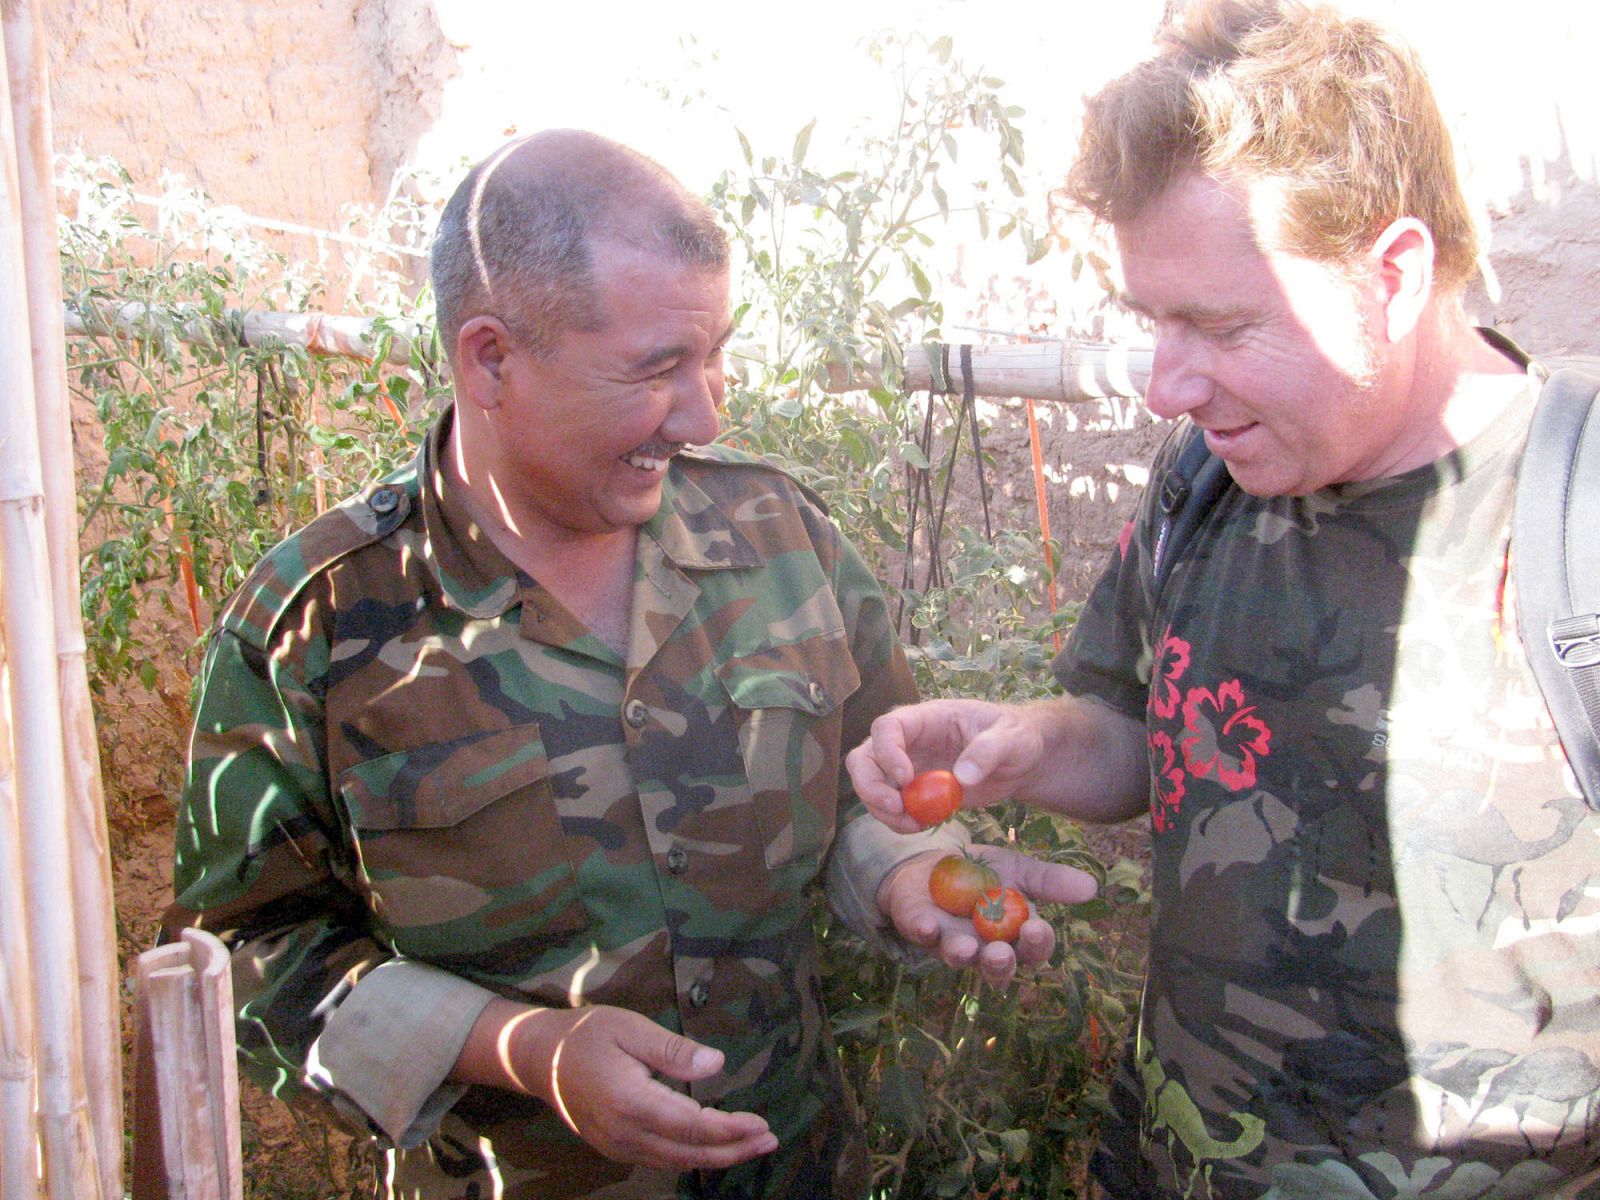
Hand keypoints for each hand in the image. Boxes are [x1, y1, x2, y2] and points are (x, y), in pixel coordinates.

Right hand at [461, 1000, 777, 1169]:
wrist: (539, 1059)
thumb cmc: (587, 1035)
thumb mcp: (631, 1028)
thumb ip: (674, 1050)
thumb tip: (718, 1065)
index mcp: (630, 1101)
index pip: (692, 1125)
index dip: (730, 1129)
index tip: (761, 1123)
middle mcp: (625, 1134)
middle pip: (689, 1152)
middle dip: (733, 1150)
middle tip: (770, 1139)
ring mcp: (618, 1147)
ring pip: (677, 1161)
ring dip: (718, 1156)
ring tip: (752, 1144)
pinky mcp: (615, 1149)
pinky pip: (661, 1160)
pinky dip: (693, 1155)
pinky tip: (715, 1145)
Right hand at [846, 698, 1046, 832]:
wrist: (1020, 760)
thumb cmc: (1016, 736)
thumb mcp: (1011, 738)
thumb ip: (988, 751)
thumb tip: (961, 777)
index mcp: (928, 718)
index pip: (888, 726)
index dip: (888, 752)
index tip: (907, 779)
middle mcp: (909, 741)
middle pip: (864, 757)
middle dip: (869, 785)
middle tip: (896, 808)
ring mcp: (908, 767)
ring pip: (870, 784)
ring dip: (882, 809)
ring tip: (914, 823)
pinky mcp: (914, 792)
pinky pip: (890, 806)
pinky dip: (898, 821)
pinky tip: (922, 825)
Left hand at [876, 844, 1097, 987]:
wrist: (934, 860)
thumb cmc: (983, 873)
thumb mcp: (1019, 870)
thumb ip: (1050, 881)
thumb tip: (1092, 886)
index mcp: (1014, 935)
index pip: (1033, 949)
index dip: (1036, 943)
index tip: (1037, 927)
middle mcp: (984, 948)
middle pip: (998, 967)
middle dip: (1001, 964)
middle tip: (1001, 953)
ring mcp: (950, 942)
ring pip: (959, 958)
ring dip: (962, 955)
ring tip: (966, 947)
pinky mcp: (920, 929)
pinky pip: (922, 935)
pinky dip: (925, 930)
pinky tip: (927, 923)